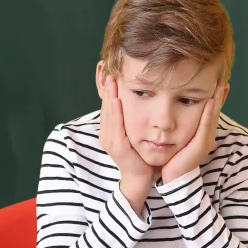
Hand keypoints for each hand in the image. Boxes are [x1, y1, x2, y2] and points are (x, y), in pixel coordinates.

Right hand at [99, 75, 153, 212]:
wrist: (141, 178)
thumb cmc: (140, 156)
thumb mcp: (134, 133)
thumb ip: (132, 119)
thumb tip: (133, 102)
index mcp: (109, 131)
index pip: (108, 105)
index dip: (108, 89)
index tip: (111, 72)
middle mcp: (106, 134)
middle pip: (106, 106)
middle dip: (107, 88)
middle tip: (108, 69)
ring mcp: (110, 141)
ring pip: (109, 113)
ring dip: (109, 95)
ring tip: (111, 79)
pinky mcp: (118, 146)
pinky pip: (116, 125)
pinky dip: (115, 111)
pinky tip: (117, 99)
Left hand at [161, 85, 226, 184]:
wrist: (172, 177)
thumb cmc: (173, 157)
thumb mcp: (179, 137)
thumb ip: (181, 125)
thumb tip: (178, 110)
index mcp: (203, 134)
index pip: (211, 113)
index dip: (216, 99)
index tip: (219, 84)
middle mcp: (207, 136)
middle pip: (215, 113)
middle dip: (220, 96)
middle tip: (223, 80)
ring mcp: (205, 141)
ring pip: (213, 117)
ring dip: (217, 101)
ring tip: (219, 86)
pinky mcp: (201, 145)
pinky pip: (206, 126)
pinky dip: (208, 112)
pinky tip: (210, 101)